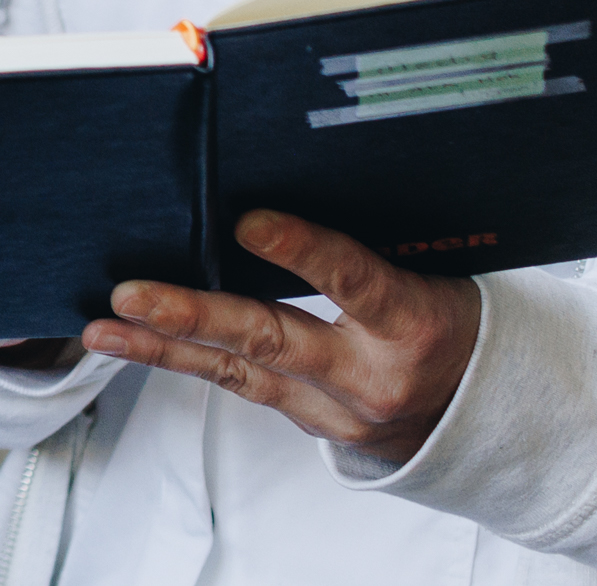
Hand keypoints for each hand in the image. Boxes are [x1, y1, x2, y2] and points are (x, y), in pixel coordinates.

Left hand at [81, 210, 481, 462]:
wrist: (491, 415)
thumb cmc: (457, 320)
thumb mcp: (435, 272)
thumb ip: (370, 243)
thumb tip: (283, 174)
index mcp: (414, 323)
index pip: (353, 279)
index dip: (301, 250)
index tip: (248, 222)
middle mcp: (371, 375)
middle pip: (272, 340)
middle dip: (194, 315)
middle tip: (132, 293)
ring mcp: (337, 409)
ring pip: (238, 372)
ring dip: (164, 347)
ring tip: (105, 326)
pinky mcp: (313, 423)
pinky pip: (240, 387)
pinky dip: (185, 361)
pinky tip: (135, 342)